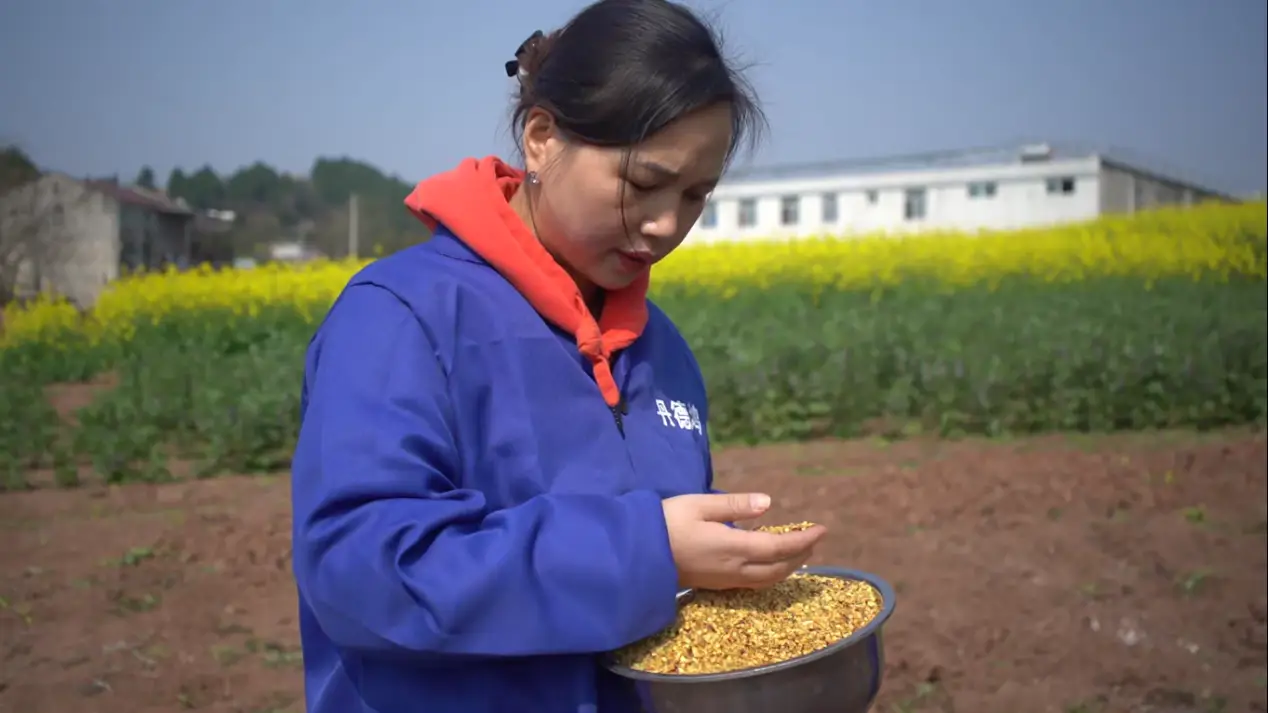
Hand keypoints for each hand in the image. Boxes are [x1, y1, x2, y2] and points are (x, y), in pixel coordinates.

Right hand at [661, 492, 826, 590]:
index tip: (822, 529)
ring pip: (767, 580)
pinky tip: (770, 563)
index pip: (778, 548)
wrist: (638, 554)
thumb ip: (734, 505)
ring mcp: (725, 580)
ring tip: (799, 552)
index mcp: (732, 547)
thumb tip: (768, 503)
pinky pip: (754, 583)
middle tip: (815, 539)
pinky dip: (771, 573)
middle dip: (801, 555)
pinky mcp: (717, 584)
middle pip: (778, 569)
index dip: (804, 541)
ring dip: (788, 567)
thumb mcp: (699, 505)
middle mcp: (734, 569)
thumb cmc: (665, 523)